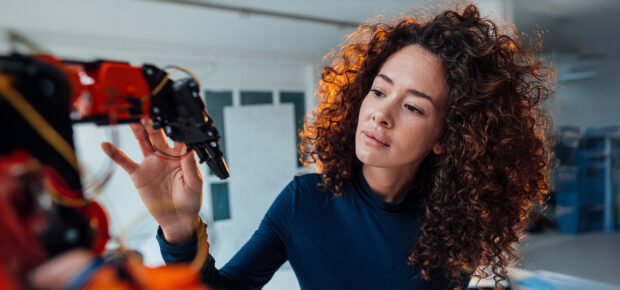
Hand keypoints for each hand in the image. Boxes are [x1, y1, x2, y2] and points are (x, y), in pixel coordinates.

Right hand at [101, 118, 202, 244]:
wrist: (177, 219)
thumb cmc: (190, 200)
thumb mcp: (195, 183)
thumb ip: (191, 165)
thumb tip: (190, 148)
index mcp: (180, 155)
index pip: (177, 136)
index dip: (174, 126)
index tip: (171, 117)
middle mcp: (164, 155)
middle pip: (157, 134)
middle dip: (152, 122)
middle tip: (148, 110)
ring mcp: (150, 162)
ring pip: (142, 141)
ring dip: (137, 129)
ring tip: (132, 116)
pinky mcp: (138, 173)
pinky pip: (124, 161)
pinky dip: (114, 153)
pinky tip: (106, 144)